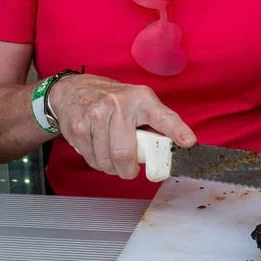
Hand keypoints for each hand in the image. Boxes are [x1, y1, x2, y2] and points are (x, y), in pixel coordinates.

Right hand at [48, 75, 195, 179]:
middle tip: (129, 170)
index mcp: (140, 99)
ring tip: (112, 156)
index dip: (176, 130)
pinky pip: (92, 159)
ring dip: (112, 168)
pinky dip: (97, 162)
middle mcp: (117, 104)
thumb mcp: (137, 102)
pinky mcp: (78, 127)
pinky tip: (98, 149)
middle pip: (124, 153)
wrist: (72, 90)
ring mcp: (95, 115)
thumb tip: (175, 146)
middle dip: (128, 170)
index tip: (188, 141)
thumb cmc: (111, 99)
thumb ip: (155, 124)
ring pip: (107, 161)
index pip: (162, 116)